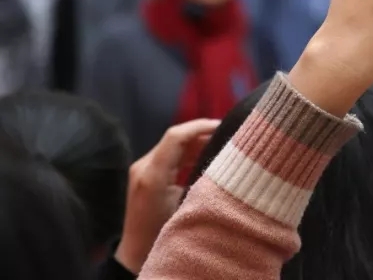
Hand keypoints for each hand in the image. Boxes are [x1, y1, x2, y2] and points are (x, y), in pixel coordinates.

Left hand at [114, 119, 220, 272]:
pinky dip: (188, 153)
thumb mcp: (186, 207)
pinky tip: (206, 157)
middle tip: (229, 135)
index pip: (176, 136)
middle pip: (175, 138)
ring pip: (173, 145)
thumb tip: (225, 162)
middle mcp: (143, 166)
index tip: (224, 125)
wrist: (135, 255)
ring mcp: (142, 170)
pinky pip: (169, 156)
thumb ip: (200, 180)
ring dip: (197, 142)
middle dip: (202, 133)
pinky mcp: (145, 176)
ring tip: (222, 144)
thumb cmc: (162, 234)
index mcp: (152, 174)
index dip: (200, 126)